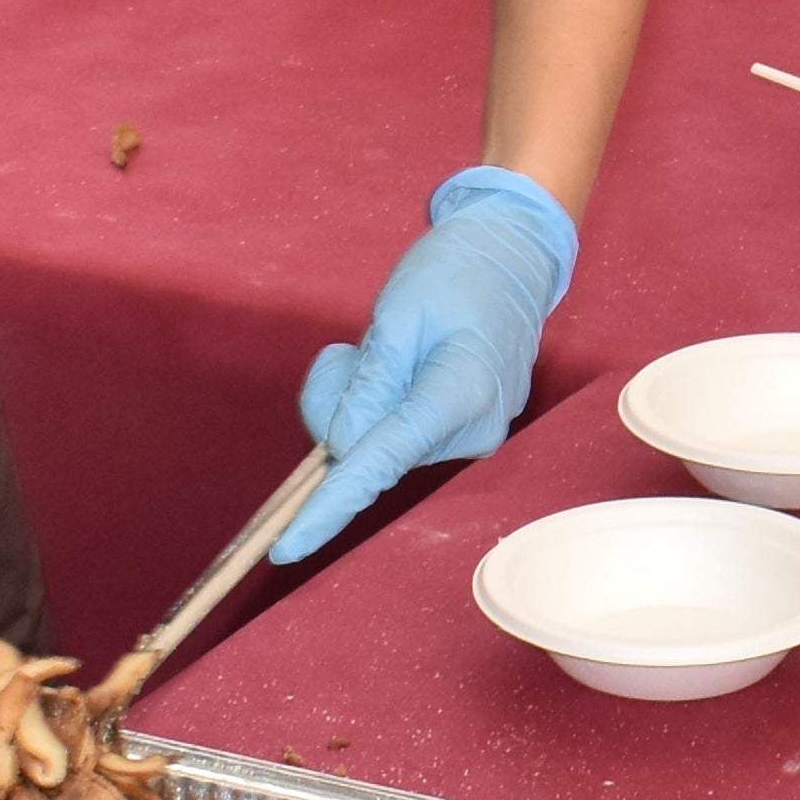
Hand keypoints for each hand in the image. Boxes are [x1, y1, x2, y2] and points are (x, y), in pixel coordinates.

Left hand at [282, 165, 577, 560]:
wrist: (512, 254)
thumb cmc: (458, 271)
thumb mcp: (399, 311)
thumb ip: (369, 382)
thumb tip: (340, 448)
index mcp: (462, 396)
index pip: (381, 461)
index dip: (328, 505)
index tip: (286, 545)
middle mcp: (471, 431)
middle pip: (367, 450)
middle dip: (339, 407)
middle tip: (353, 348)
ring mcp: (468, 435)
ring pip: (373, 441)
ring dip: (358, 396)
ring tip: (386, 343)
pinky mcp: (457, 432)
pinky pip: (390, 432)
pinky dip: (375, 400)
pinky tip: (399, 359)